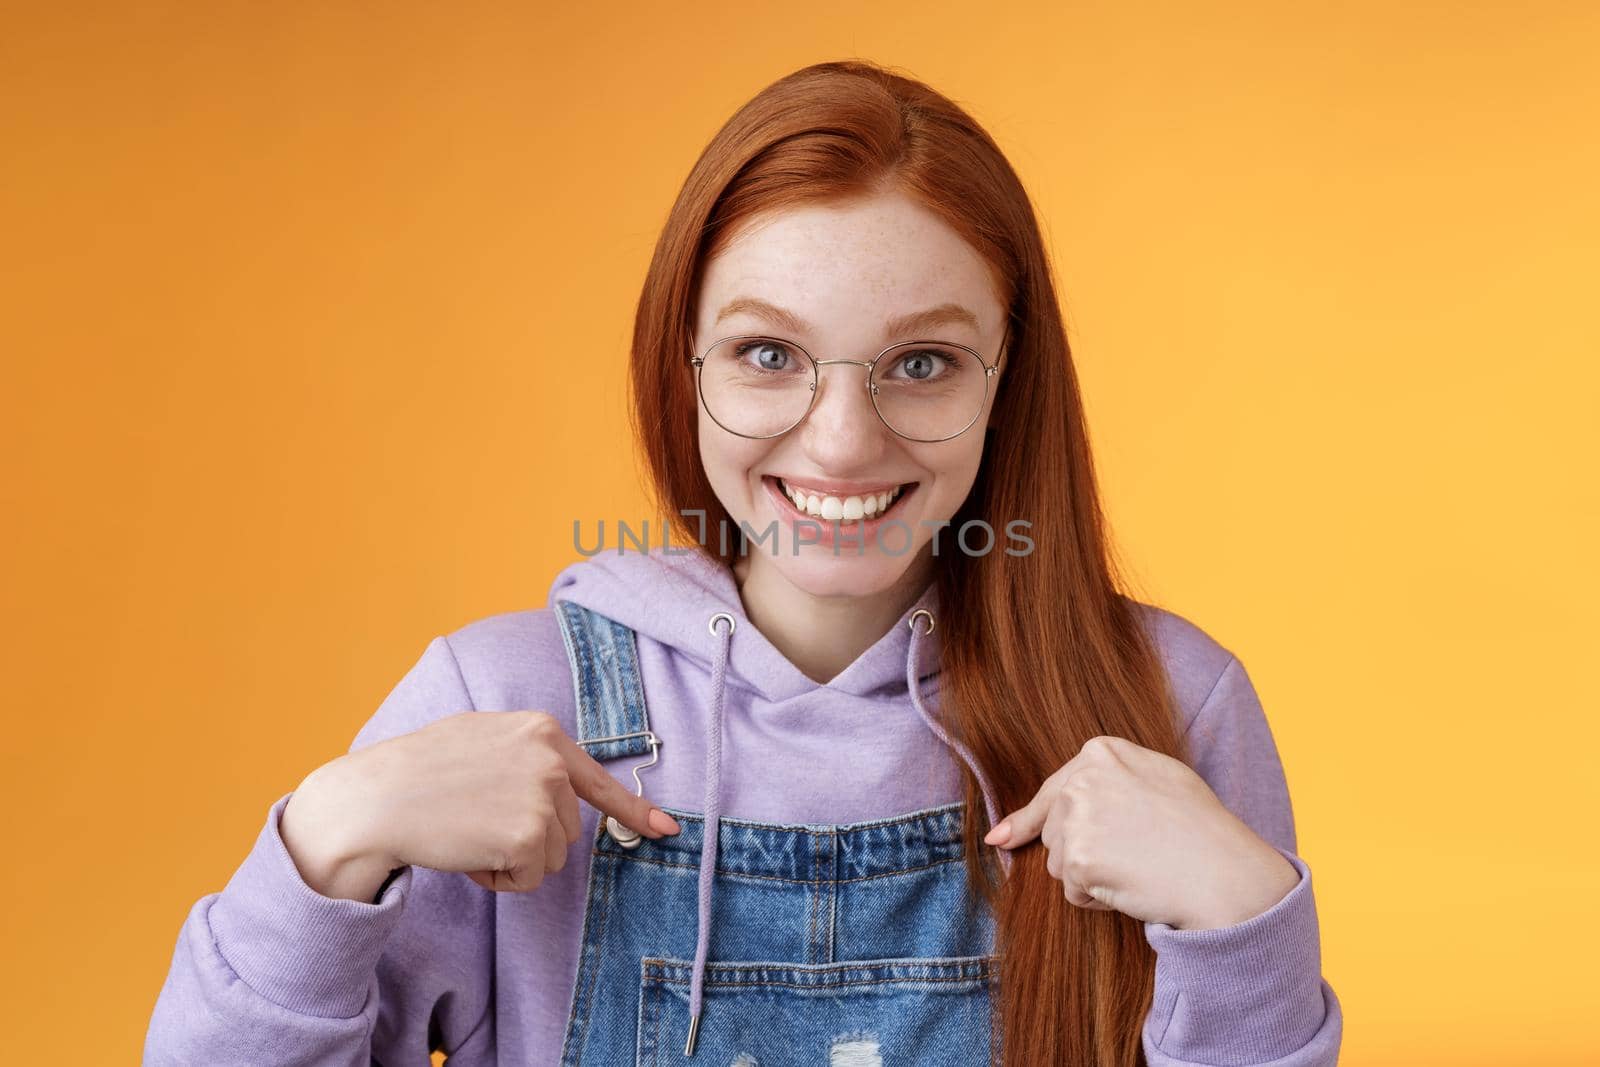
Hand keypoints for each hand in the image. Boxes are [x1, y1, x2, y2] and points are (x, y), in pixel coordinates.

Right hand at [281, 710, 680, 900]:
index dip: (633, 808)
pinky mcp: (530, 834)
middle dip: (528, 839)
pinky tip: (468, 852)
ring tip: (469, 833)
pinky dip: (501, 878)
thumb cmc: (417, 772)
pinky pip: (531, 878)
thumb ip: (525, 757)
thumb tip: (559, 790)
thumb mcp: (481, 741)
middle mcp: (551, 759)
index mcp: (541, 731)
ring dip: (513, 859)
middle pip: (568, 827)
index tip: (667, 830)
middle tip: (477, 823)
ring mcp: (543, 795)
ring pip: (552, 856)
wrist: (377, 798)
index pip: (597, 777)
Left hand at [982, 735, 1298, 929]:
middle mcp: (1083, 778)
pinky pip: (1072, 891)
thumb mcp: (1156, 780)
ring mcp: (1078, 817)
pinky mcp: (1079, 858)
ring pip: (1059, 862)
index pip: (1054, 791)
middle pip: (1054, 830)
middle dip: (1083, 852)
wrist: (1226, 872)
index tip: (1002, 838)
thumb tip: (1003, 830)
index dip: (1032, 820)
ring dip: (1090, 877)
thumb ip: (1101, 784)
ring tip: (1138, 867)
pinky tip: (1132, 885)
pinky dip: (1097, 899)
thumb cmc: (1200, 831)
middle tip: (1135, 855)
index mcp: (1102, 752)